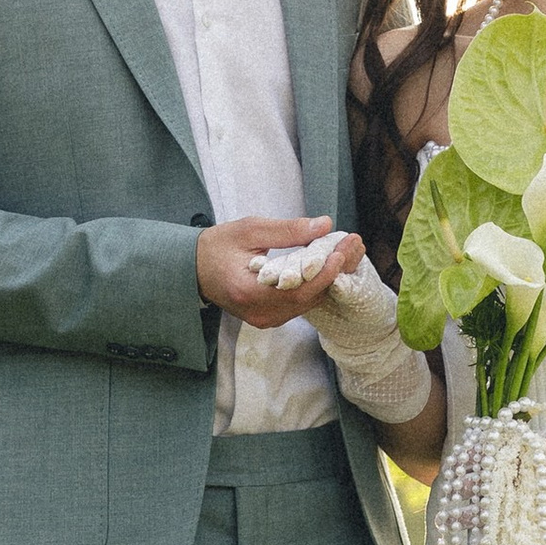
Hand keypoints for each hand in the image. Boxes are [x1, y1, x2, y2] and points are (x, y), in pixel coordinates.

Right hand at [196, 215, 365, 325]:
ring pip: (307, 303)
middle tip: (354, 246)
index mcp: (249, 292)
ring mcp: (264, 319)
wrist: (192, 270)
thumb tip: (323, 225)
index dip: (325, 271)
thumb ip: (287, 230)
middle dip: (334, 272)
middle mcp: (259, 313)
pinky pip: (299, 304)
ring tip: (346, 252)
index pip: (298, 289)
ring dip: (328, 279)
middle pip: (309, 298)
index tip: (343, 249)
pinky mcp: (268, 318)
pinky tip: (328, 266)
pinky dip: (316, 286)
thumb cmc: (216, 247)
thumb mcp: (249, 230)